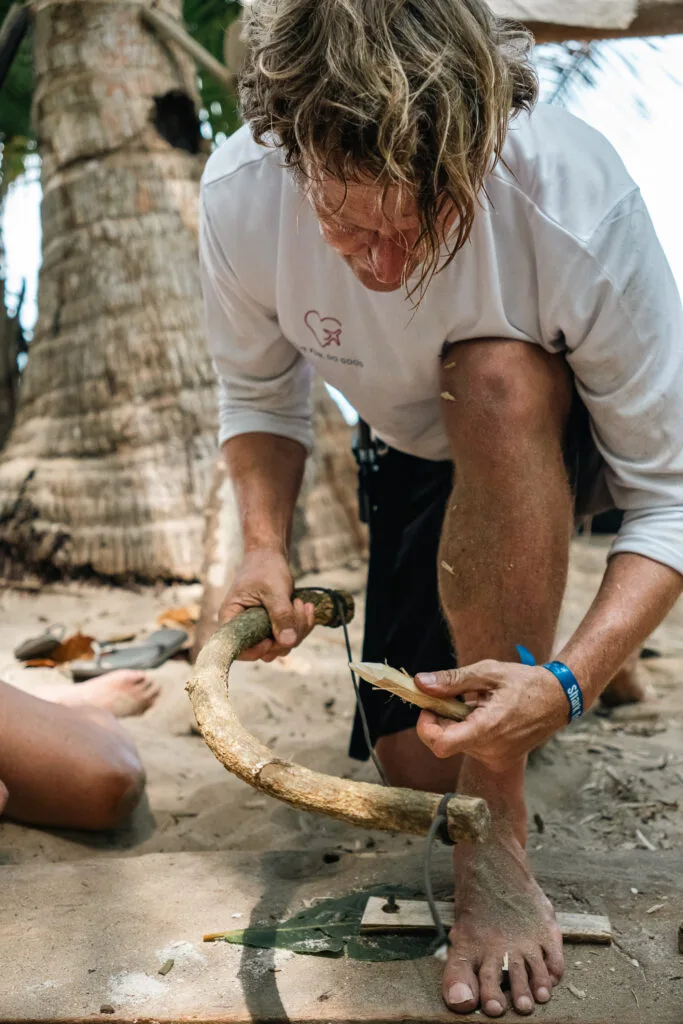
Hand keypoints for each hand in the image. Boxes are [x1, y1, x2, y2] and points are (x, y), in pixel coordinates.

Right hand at [218, 550, 314, 661]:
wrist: (269, 555)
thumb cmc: (265, 568)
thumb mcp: (273, 590)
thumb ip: (280, 614)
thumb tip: (288, 642)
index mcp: (232, 618)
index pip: (238, 649)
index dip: (256, 651)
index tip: (271, 639)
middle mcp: (243, 628)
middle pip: (266, 651)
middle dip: (287, 634)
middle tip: (298, 606)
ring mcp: (260, 629)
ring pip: (281, 645)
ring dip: (298, 628)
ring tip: (302, 604)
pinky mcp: (273, 627)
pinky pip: (289, 637)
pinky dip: (302, 625)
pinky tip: (307, 607)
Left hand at [414, 660, 569, 771]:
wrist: (558, 700)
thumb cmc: (524, 682)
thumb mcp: (488, 672)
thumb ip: (453, 680)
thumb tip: (420, 683)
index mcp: (487, 729)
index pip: (440, 745)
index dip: (426, 726)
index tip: (429, 706)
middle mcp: (490, 751)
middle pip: (445, 743)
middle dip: (441, 719)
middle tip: (453, 696)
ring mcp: (496, 759)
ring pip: (458, 744)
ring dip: (456, 724)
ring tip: (478, 703)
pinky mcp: (499, 760)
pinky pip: (472, 747)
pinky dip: (469, 730)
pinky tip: (486, 714)